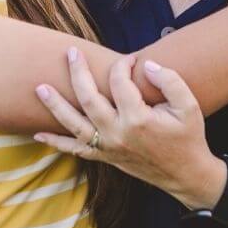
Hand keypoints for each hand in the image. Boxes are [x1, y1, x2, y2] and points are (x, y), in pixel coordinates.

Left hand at [34, 48, 226, 209]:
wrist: (186, 174)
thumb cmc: (188, 137)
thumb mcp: (189, 107)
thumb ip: (170, 81)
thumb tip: (147, 64)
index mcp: (139, 119)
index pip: (120, 83)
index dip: (123, 65)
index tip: (129, 60)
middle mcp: (118, 134)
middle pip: (89, 99)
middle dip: (78, 73)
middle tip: (71, 53)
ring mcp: (108, 147)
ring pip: (75, 125)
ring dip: (56, 106)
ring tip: (39, 88)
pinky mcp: (105, 157)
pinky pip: (76, 150)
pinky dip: (56, 142)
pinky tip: (39, 133)